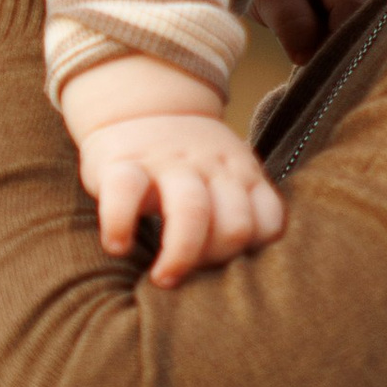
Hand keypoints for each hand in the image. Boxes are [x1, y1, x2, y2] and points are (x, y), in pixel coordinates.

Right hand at [73, 110, 288, 284]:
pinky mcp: (123, 162)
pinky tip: (118, 246)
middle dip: (216, 260)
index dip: (250, 255)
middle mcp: (212, 168)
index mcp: (241, 174)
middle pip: (236, 225)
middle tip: (190, 277)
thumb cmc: (188, 162)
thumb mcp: (227, 172)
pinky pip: (125, 194)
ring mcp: (169, 162)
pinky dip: (121, 226)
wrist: (138, 106)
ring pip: (191, 210)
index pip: (268, 223)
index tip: (225, 270)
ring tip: (163, 280)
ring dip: (181, 255)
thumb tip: (244, 278)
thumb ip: (240, 210)